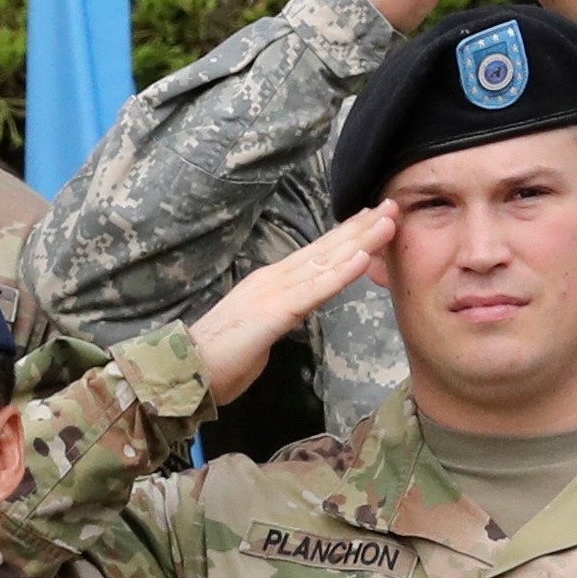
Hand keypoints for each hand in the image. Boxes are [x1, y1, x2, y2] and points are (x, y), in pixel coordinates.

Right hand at [191, 206, 399, 405]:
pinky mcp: (274, 312)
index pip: (316, 255)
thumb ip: (280, 316)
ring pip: (325, 262)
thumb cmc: (219, 360)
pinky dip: (340, 273)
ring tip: (388, 221)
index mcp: (271, 283)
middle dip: (362, 227)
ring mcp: (273, 292)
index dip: (346, 235)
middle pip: (326, 249)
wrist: (184, 372)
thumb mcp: (260, 331)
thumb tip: (293, 312)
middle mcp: (274, 279)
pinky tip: (363, 257)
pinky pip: (314, 290)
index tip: (373, 219)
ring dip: (361, 240)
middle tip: (392, 205)